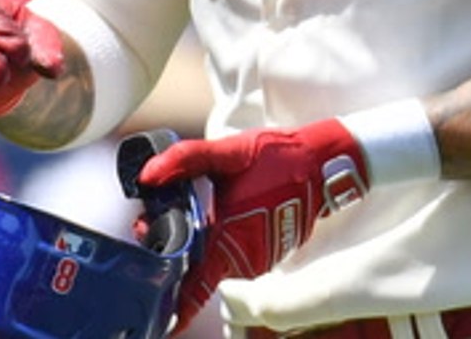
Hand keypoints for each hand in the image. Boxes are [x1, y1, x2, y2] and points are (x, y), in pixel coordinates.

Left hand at [137, 120, 368, 331]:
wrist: (321, 165)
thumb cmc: (279, 161)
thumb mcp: (229, 153)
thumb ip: (188, 159)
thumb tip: (148, 173)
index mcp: (230, 244)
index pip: (195, 291)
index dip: (173, 307)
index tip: (156, 316)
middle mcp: (244, 261)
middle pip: (198, 275)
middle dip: (171, 254)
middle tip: (150, 224)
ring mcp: (258, 260)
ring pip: (215, 266)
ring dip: (193, 249)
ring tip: (173, 216)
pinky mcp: (266, 253)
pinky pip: (233, 258)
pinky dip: (216, 245)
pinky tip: (207, 220)